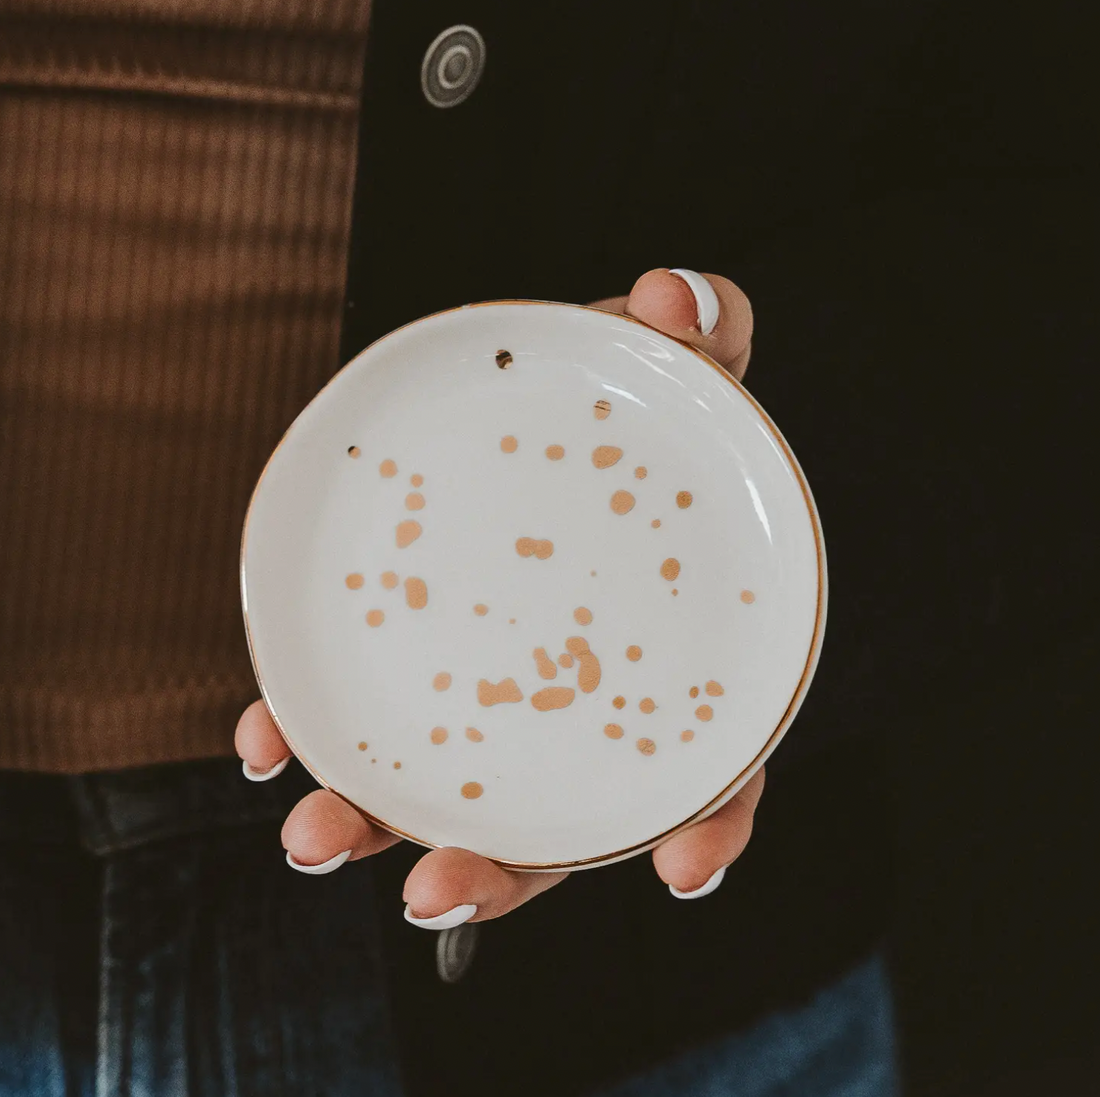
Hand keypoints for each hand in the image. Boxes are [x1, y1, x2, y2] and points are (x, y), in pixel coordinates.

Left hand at [236, 268, 759, 925]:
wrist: (556, 410)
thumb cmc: (638, 412)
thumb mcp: (686, 364)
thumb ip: (708, 333)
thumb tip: (678, 295)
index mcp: (673, 666)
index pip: (711, 765)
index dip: (708, 826)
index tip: (682, 866)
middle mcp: (582, 709)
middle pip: (558, 823)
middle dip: (495, 872)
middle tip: (434, 887)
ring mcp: (495, 699)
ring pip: (449, 798)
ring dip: (379, 831)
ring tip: (313, 834)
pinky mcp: (417, 663)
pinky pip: (366, 721)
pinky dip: (314, 738)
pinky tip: (263, 736)